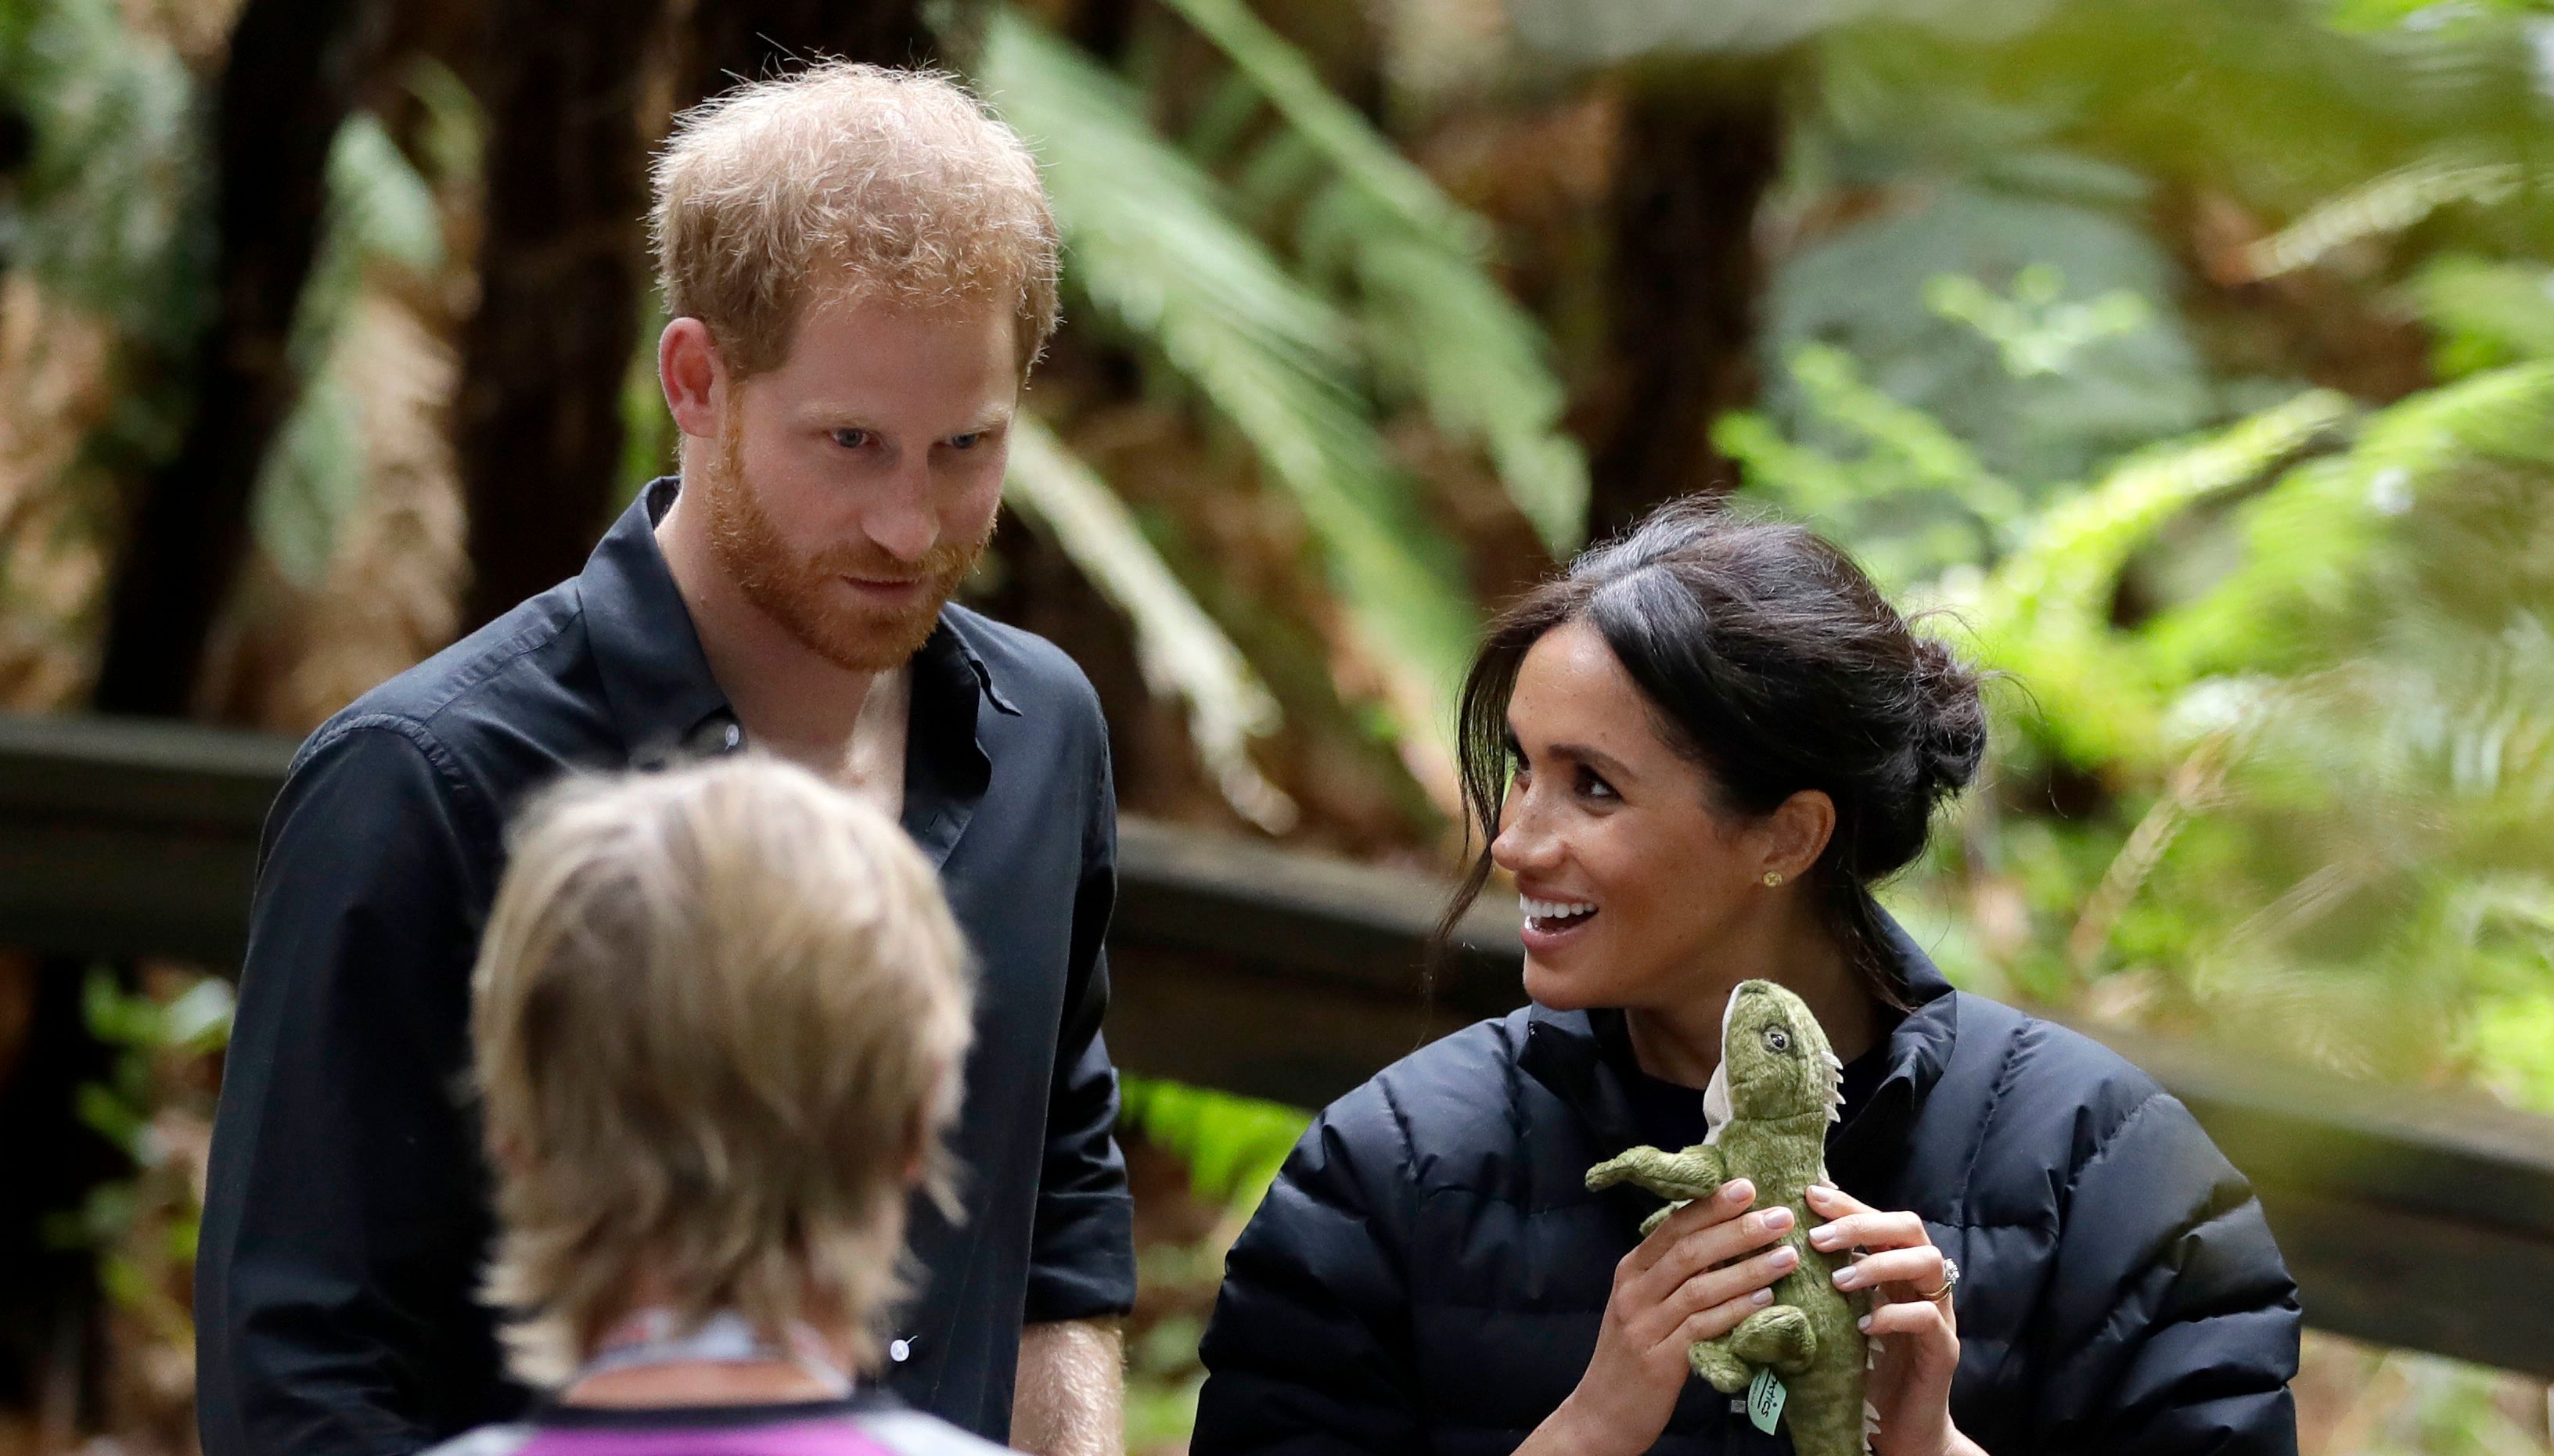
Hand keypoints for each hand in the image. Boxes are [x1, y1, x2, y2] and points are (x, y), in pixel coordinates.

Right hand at [1523, 1179, 1799, 1455]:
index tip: (1747, 1187)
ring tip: (1786, 1256)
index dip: (1710, 1205)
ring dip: (1747, 1269)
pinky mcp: (1659, 1360)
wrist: (1601, 1413)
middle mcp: (1633, 1292)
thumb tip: (1727, 1241)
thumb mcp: (1644, 1305)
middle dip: (1737, 1230)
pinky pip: (1703, 1327)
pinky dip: (1736, 1310)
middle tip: (1780, 1217)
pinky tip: (1765, 1300)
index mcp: (1630, 1270)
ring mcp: (1644, 1326)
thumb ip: (1674, 1275)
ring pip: (1700, 1287)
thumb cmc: (1632, 1354)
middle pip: (1688, 1251)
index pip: (1671, 1226)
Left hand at [1805, 1184, 1974, 1455]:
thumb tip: (1777, 1246)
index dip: (1848, 1204)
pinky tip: (1863, 1324)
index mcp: (1896, 1269)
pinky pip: (1928, 1319)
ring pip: (1926, 1262)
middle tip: (1818, 1237)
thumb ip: (1823, 1284)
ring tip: (1838, 1280)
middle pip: (1910, 1227)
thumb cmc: (1863, 1369)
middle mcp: (1922, 1284)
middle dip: (1862, 1225)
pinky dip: (1893, 1315)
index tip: (1811, 1195)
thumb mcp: (1837, 1318)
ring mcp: (1939, 1314)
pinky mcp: (1943, 1350)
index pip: (1880, 1218)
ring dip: (1878, 1264)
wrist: (1898, 1429)